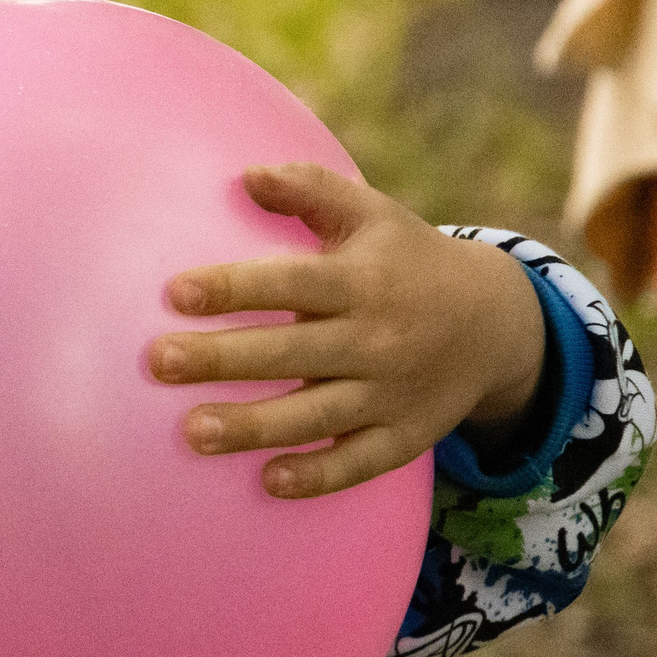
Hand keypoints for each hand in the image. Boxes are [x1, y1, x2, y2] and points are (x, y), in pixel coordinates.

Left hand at [145, 162, 547, 499]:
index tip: (176, 292)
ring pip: (316, 414)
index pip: (291, 283)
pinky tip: (269, 481)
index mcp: (362, 281)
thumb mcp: (371, 214)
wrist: (498, 321)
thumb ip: (309, 190)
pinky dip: (320, 475)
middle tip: (159, 362)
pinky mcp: (405, 436)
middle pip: (291, 353)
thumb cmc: (408, 260)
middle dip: (222, 359)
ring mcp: (391, 392)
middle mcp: (376, 338)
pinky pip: (360, 461)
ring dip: (254, 427)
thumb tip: (246, 174)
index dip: (235, 288)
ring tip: (192, 432)